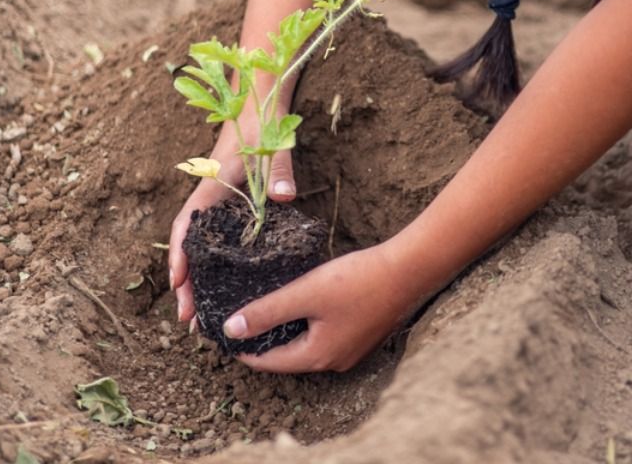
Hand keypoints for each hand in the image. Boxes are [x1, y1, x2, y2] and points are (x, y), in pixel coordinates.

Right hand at [169, 127, 298, 323]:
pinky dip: (209, 263)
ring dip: (195, 278)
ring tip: (197, 312)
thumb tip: (283, 198)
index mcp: (213, 186)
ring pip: (199, 245)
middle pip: (189, 245)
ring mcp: (218, 200)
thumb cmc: (262, 122)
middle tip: (187, 318)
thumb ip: (278, 171)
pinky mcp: (229, 201)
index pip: (188, 226)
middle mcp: (209, 196)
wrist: (256, 99)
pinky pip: (214, 237)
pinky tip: (219, 284)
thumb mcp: (272, 145)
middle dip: (185, 282)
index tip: (178, 284)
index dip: (181, 256)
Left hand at [224, 243, 416, 372]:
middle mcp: (334, 361)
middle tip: (241, 321)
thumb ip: (268, 311)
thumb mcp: (306, 293)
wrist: (408, 271)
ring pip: (307, 345)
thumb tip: (231, 329)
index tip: (223, 334)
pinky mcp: (361, 334)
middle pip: (287, 356)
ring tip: (266, 311)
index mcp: (317, 356)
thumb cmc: (358, 281)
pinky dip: (307, 325)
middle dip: (263, 340)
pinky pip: (324, 336)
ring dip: (286, 332)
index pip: (268, 362)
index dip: (243, 349)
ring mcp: (350, 350)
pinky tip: (302, 305)